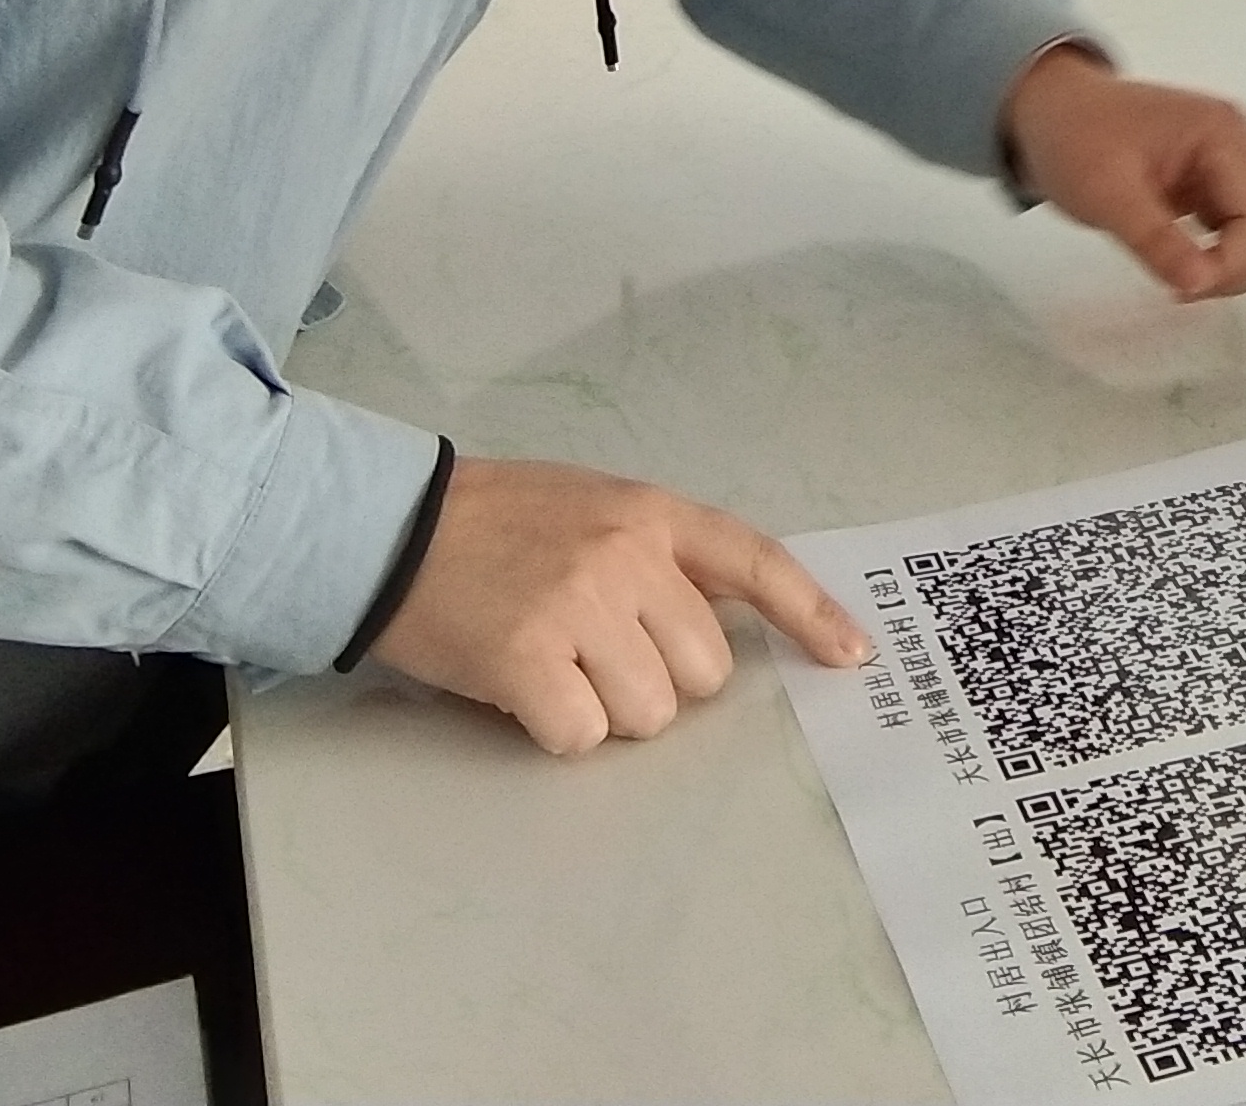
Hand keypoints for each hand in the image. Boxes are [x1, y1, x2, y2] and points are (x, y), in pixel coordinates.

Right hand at [369, 456, 865, 756]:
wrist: (392, 530)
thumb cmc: (498, 523)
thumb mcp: (597, 509)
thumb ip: (660, 558)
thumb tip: (718, 633)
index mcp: (652, 514)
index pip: (756, 561)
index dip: (811, 614)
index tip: (853, 657)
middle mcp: (628, 557)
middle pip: (704, 672)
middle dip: (660, 679)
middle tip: (597, 651)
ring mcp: (579, 607)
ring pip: (649, 714)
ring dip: (606, 709)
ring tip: (553, 662)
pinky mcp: (527, 659)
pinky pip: (582, 735)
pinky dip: (555, 729)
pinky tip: (521, 687)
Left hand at [999, 44, 1245, 299]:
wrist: (1053, 108)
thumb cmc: (1074, 141)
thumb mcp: (1106, 194)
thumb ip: (1156, 240)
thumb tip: (1201, 285)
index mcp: (1226, 136)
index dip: (1232, 268)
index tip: (1181, 290)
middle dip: (1239, 271)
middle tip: (1180, 286)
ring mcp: (1239, 162)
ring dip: (1237, 267)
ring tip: (1181, 273)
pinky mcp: (1224, 181)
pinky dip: (1229, 257)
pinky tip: (1187, 261)